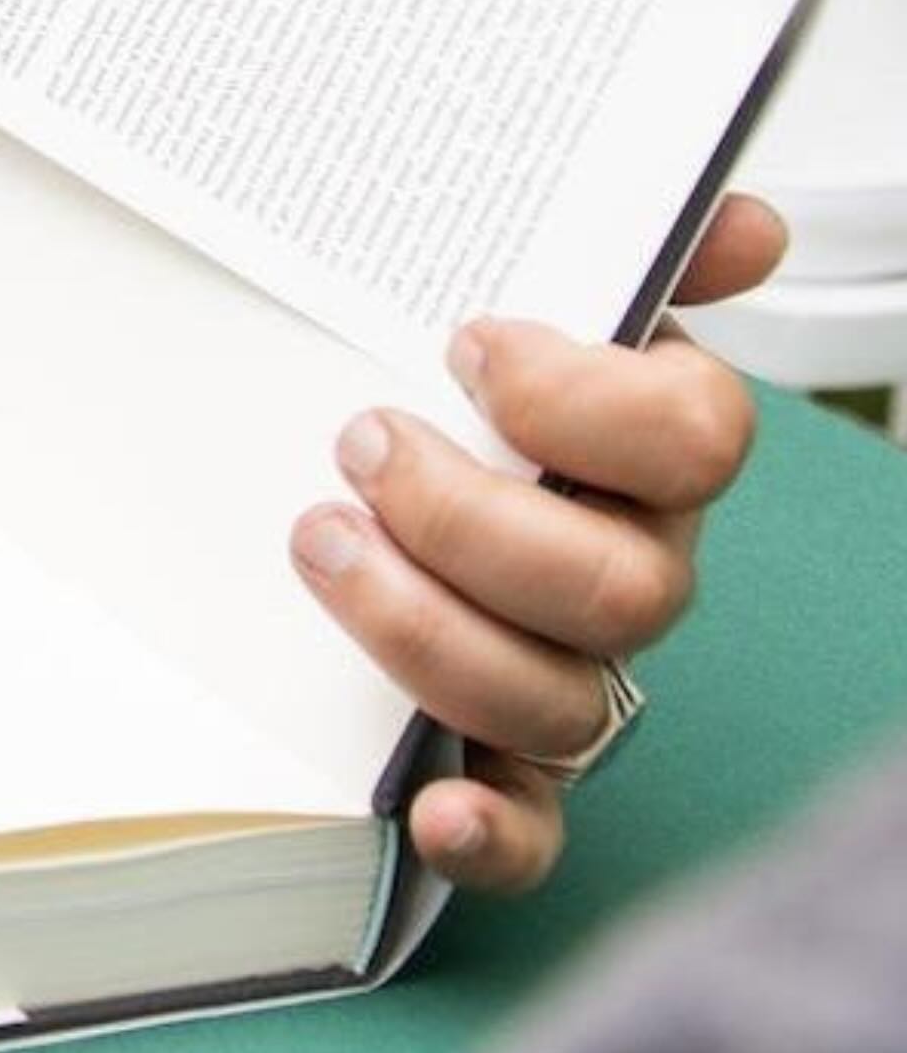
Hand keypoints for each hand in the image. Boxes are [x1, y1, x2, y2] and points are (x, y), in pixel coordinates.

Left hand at [293, 193, 780, 891]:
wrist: (348, 451)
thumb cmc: (442, 376)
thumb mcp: (508, 287)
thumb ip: (618, 245)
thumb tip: (735, 220)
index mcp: (645, 454)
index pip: (696, 440)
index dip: (586, 399)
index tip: (467, 345)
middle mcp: (628, 571)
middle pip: (618, 589)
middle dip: (474, 519)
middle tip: (357, 446)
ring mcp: (570, 673)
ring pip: (559, 701)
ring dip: (430, 633)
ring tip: (318, 545)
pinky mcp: (500, 764)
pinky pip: (532, 831)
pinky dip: (490, 832)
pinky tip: (431, 808)